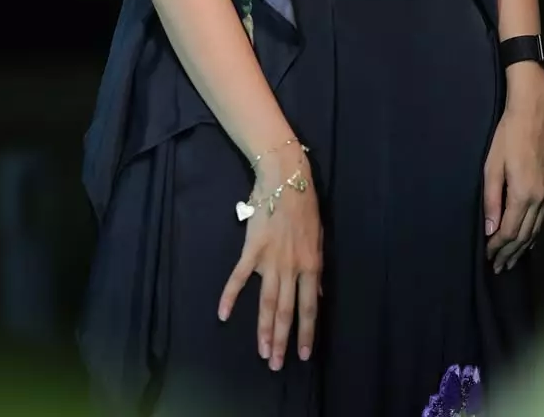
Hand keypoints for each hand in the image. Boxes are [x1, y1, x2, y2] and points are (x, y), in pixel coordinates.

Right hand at [218, 150, 322, 370]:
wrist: (285, 179)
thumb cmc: (304, 206)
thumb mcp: (318, 238)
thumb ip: (317, 269)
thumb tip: (319, 294)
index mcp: (311, 265)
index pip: (309, 307)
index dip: (306, 332)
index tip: (303, 354)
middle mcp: (291, 267)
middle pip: (285, 310)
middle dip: (281, 340)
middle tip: (276, 364)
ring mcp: (270, 260)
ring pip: (266, 302)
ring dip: (264, 329)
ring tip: (262, 352)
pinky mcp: (251, 249)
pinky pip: (239, 277)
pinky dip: (230, 296)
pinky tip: (223, 314)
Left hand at [484, 63, 543, 273]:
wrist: (534, 113)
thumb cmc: (507, 136)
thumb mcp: (491, 166)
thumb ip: (491, 199)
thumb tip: (491, 229)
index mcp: (524, 194)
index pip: (510, 231)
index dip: (498, 247)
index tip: (488, 257)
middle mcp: (540, 198)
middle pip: (525, 235)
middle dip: (510, 253)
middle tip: (499, 268)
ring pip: (537, 229)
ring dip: (524, 246)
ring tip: (512, 260)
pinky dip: (536, 232)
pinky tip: (530, 238)